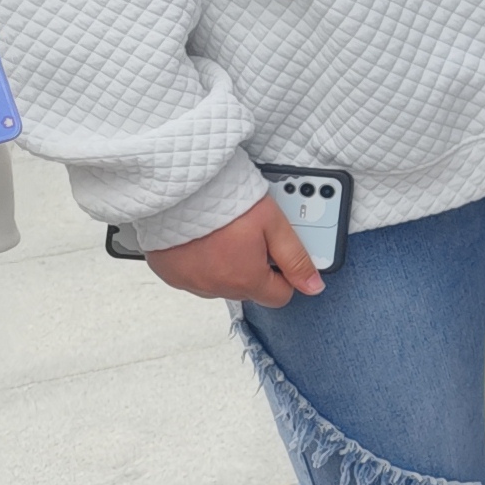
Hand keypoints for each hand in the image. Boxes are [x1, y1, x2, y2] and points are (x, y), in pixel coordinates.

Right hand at [145, 192, 325, 307]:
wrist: (177, 188)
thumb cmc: (225, 202)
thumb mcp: (274, 224)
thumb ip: (296, 258)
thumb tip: (314, 286)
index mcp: (245, 280)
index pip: (279, 296)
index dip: (285, 274)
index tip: (280, 254)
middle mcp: (215, 287)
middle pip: (249, 288)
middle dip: (255, 266)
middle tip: (251, 234)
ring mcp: (189, 282)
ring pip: (221, 282)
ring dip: (227, 265)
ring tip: (225, 232)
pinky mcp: (169, 272)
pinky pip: (193, 275)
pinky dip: (201, 261)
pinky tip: (203, 238)